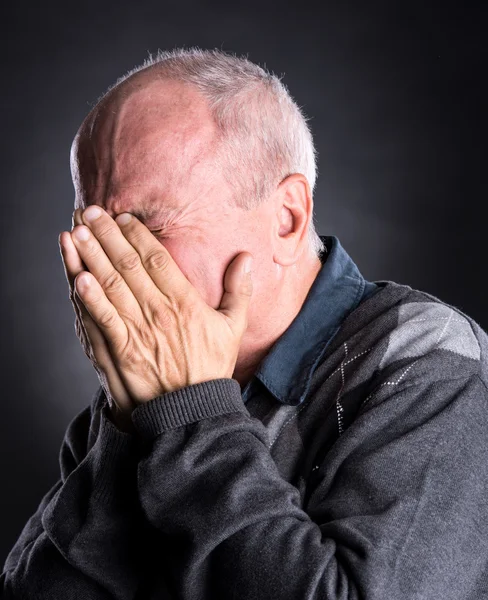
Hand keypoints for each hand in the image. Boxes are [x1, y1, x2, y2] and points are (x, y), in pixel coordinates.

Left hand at [60, 205, 252, 417]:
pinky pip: (101, 319)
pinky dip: (88, 297)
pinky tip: (76, 276)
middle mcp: (159, 312)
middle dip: (106, 235)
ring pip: (110, 286)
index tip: (122, 217)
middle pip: (127, 265)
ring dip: (90, 257)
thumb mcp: (233, 328)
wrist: (192, 411)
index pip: (156, 259)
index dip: (136, 235)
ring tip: (75, 232)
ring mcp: (137, 332)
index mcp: (185, 303)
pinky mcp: (120, 351)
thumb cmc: (211, 368)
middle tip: (90, 211)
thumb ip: (239, 291)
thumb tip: (246, 257)